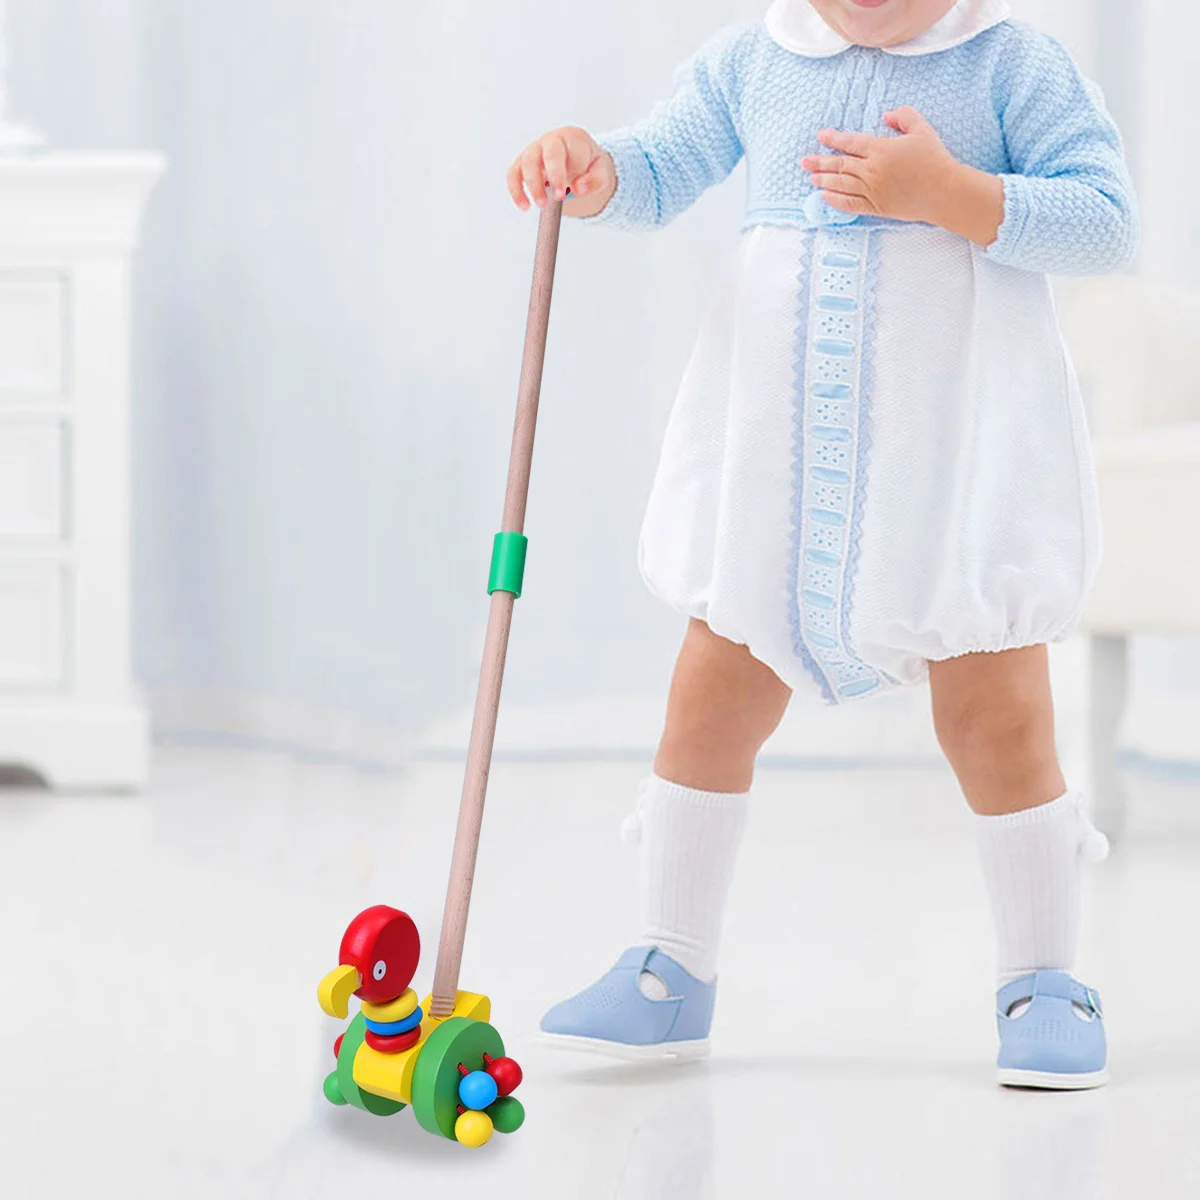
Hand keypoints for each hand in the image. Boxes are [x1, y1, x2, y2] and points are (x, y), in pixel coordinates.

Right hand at [507, 126, 615, 218]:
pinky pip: (513, 173)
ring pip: (527, 162)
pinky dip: (516, 190)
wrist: (578, 162)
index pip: (571, 150)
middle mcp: (551, 140)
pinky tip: (524, 206)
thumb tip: (578, 189)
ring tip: (541, 205)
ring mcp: (534, 150)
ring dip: (533, 185)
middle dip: (553, 175)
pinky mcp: (522, 163)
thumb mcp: (601, 172)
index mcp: (573, 137)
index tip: (574, 190)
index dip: (572, 170)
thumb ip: (594, 180)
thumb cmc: (589, 165)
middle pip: (548, 153)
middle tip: (559, 198)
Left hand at [802, 107, 1003, 245]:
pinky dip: (835, 201)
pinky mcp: (876, 207)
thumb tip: (886, 114)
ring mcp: (873, 190)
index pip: (851, 143)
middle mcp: (872, 170)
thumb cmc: (935, 159)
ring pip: (841, 184)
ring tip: (810, 177)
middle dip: (820, 161)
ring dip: (824, 180)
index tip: (821, 136)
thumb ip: (904, 117)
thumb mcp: (922, 129)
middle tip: (804, 161)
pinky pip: (850, 204)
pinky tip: (824, 197)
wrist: (944, 191)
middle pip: (841, 164)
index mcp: (881, 149)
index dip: (834, 139)